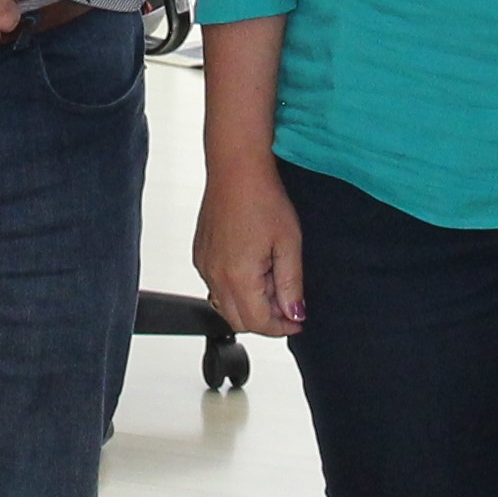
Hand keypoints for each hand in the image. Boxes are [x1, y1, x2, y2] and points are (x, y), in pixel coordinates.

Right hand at [195, 152, 305, 338]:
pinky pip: (216, 285)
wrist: (236, 169)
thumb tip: (294, 313)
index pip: (259, 323)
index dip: (282, 327)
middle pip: (240, 320)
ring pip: (226, 305)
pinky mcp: (200, 255)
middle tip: (287, 300)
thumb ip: (291, 285)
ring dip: (250, 303)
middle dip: (266, 318)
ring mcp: (204, 266)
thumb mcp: (289, 244)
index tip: (298, 320)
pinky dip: (236, 287)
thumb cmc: (262, 198)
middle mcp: (215, 275)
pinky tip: (253, 265)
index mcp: (238, 276)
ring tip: (271, 277)